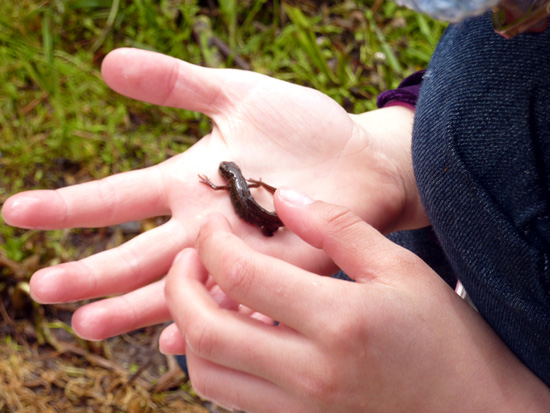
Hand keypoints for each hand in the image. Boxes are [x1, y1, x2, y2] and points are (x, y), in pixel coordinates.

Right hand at [2, 48, 418, 339]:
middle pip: (138, 252)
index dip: (69, 205)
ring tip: (87, 325)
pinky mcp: (280, 270)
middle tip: (40, 288)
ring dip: (134, 306)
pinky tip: (179, 341)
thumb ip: (178, 83)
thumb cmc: (303, 125)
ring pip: (178, 287)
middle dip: (89, 270)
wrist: (360, 157)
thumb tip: (108, 63)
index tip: (17, 212)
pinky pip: (238, 300)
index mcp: (189, 182)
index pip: (118, 196)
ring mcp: (241, 252)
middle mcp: (205, 224)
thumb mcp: (236, 92)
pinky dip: (210, 319)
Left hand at [161, 188, 549, 411]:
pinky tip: (233, 330)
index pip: (242, 277)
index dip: (211, 244)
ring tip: (207, 294)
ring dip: (190, 329)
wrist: (471, 407)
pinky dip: (215, 360)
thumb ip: (337, 228)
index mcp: (338, 321)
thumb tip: (283, 199)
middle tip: (190, 259)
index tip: (210, 226)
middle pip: (206, 332)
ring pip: (207, 373)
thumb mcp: (399, 267)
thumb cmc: (442, 333)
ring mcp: (300, 407)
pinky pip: (232, 396)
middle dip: (179, 288)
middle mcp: (310, 372)